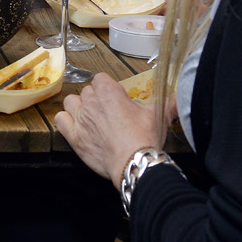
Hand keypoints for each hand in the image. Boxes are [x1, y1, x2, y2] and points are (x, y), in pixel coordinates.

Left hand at [54, 73, 163, 187]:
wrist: (134, 162)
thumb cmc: (145, 137)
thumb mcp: (159, 115)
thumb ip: (169, 103)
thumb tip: (181, 98)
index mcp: (108, 90)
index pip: (101, 79)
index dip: (108, 88)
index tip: (116, 99)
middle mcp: (91, 101)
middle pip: (88, 91)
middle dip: (96, 99)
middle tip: (109, 113)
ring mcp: (80, 118)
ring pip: (71, 102)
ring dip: (78, 107)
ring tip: (90, 118)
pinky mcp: (74, 136)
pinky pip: (60, 120)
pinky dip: (65, 121)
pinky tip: (74, 126)